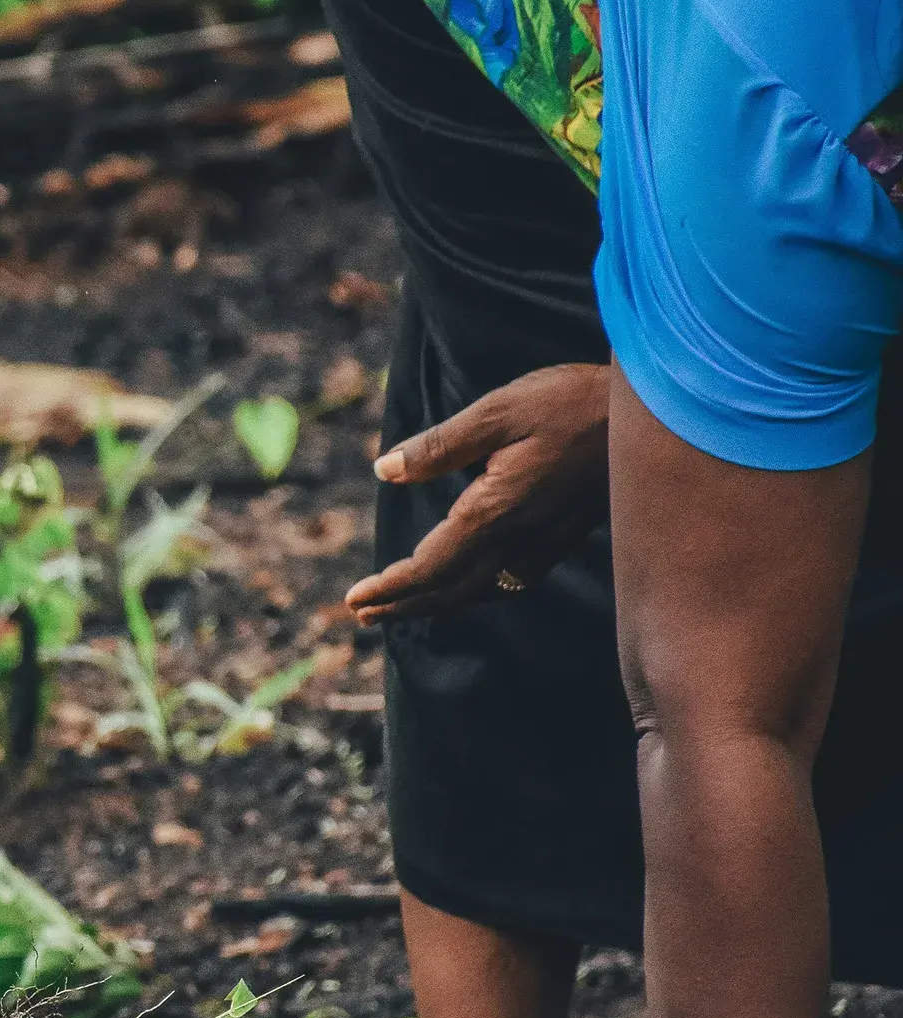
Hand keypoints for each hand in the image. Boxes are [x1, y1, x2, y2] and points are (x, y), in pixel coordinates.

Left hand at [346, 363, 609, 625]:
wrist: (660, 416)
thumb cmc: (573, 403)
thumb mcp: (498, 411)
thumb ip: (439, 447)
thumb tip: (384, 471)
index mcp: (495, 512)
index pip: (429, 567)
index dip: (391, 588)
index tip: (356, 600)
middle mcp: (520, 538)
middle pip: (450, 590)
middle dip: (404, 604)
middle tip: (363, 614)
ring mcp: (546, 542)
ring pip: (481, 589)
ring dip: (437, 600)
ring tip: (402, 605)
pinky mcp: (565, 535)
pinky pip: (510, 578)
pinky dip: (475, 589)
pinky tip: (469, 581)